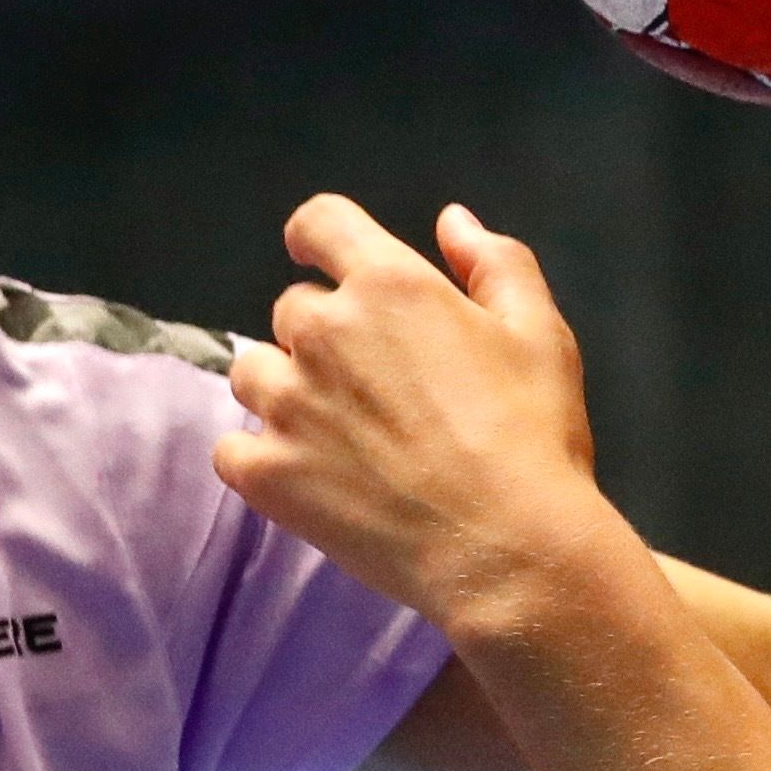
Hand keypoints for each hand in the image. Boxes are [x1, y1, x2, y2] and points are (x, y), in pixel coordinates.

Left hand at [222, 198, 633, 636]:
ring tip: (335, 432)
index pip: (320, 223)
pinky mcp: (268, 474)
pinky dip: (257, 456)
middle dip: (324, 335)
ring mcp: (288, 404)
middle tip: (372, 385)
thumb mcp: (539, 332)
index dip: (317, 237)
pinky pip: (231, 448)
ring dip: (284, 390)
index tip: (320, 258)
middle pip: (293, 310)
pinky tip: (304, 474)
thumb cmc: (533, 438)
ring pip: (253, 372)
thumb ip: (493, 263)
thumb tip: (451, 222)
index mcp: (389, 285)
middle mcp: (324, 333)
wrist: (508, 548)